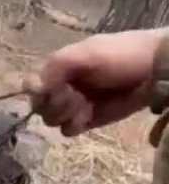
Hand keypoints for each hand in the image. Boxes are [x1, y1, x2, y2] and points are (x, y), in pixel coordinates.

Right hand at [23, 29, 164, 135]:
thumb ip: (58, 66)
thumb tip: (34, 87)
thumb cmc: (120, 56)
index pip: (31, 84)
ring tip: (83, 105)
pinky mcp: (86, 121)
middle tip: (73, 95)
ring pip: (51, 120)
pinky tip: (87, 116)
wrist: (152, 72)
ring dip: (64, 114)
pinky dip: (74, 125)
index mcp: (59, 67)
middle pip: (38, 105)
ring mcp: (73, 106)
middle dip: (53, 103)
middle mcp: (62, 87)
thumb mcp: (87, 53)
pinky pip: (68, 130)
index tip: (48, 90)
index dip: (35, 91)